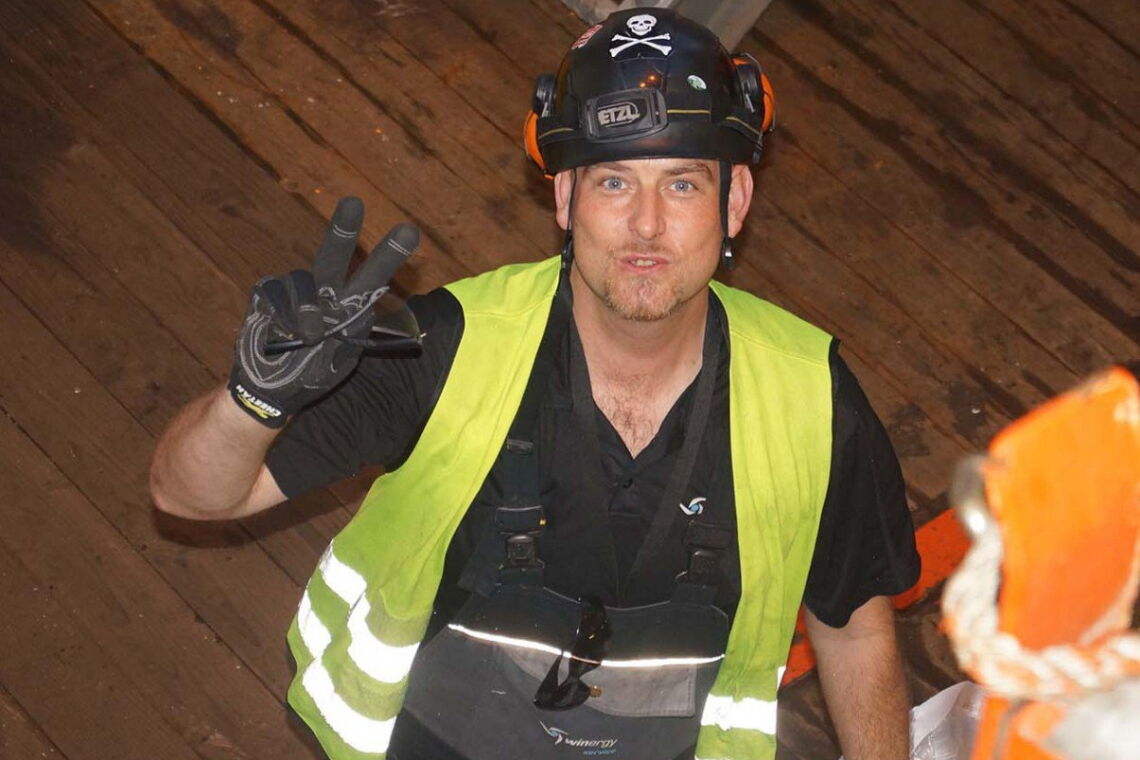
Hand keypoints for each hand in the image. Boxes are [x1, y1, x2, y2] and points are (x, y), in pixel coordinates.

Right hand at [227, 197, 418, 426]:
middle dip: (343, 230)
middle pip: (333, 255)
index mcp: (350, 305)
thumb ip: (349, 336)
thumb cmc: (311, 372)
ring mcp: (295, 290)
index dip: (390, 253)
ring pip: (302, 282)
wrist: (272, 388)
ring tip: (311, 336)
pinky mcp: (267, 293)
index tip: (411, 231)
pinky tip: (283, 332)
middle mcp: (324, 290)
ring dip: (308, 309)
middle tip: (354, 203)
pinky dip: (281, 313)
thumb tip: (348, 315)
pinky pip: (275, 293)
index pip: (373, 274)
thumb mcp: (341, 360)